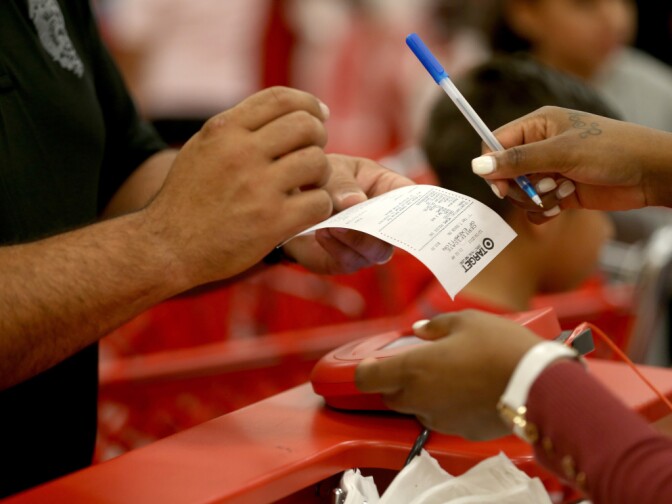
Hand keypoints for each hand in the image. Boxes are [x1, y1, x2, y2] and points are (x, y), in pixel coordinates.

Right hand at [143, 87, 332, 286]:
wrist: (167, 247)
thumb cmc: (188, 199)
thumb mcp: (202, 149)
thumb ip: (237, 128)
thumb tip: (283, 113)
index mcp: (223, 130)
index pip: (280, 98)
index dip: (308, 103)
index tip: (319, 115)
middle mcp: (241, 153)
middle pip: (306, 125)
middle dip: (318, 138)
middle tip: (311, 155)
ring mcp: (258, 187)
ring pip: (317, 162)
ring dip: (321, 174)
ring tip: (310, 186)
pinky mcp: (271, 222)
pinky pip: (319, 202)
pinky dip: (320, 206)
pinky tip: (306, 211)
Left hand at [283, 154, 414, 273]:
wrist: (289, 201)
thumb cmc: (322, 179)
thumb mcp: (331, 170)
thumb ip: (341, 182)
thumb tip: (356, 201)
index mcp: (389, 191)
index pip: (414, 201)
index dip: (420, 208)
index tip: (412, 211)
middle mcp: (384, 222)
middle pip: (399, 234)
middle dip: (381, 227)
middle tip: (356, 216)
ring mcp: (367, 245)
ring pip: (376, 252)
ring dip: (356, 239)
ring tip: (332, 224)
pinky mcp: (346, 260)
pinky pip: (349, 260)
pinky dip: (336, 247)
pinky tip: (322, 232)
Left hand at [355, 310, 541, 439]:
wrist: (539, 384)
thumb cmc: (500, 347)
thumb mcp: (466, 321)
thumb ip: (436, 325)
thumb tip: (421, 330)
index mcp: (413, 369)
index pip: (366, 379)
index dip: (365, 371)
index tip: (373, 363)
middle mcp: (419, 398)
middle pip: (390, 397)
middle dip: (395, 382)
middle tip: (416, 364)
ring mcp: (440, 419)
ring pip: (417, 409)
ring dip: (422, 395)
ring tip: (449, 375)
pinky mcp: (461, 432)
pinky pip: (444, 418)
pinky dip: (448, 406)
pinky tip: (468, 391)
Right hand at [471, 106, 671, 222]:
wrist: (649, 174)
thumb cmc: (611, 151)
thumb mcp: (561, 152)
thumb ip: (517, 161)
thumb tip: (477, 165)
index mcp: (538, 125)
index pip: (496, 143)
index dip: (493, 165)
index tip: (501, 186)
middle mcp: (540, 146)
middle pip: (505, 172)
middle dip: (518, 187)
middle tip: (540, 190)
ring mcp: (550, 170)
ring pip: (519, 192)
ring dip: (535, 199)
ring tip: (561, 193)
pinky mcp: (559, 191)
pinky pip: (535, 206)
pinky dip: (544, 210)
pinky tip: (562, 205)